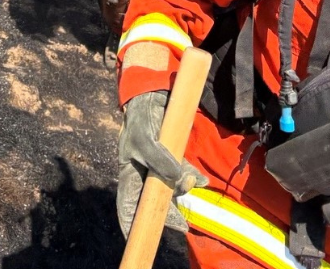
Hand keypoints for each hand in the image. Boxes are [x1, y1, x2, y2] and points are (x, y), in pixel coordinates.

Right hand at [117, 90, 208, 236]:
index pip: (127, 203)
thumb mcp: (145, 138)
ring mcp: (158, 166)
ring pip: (170, 187)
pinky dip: (192, 177)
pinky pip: (182, 173)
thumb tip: (178, 180)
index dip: (130, 222)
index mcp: (129, 172)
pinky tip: (202, 180)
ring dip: (182, 190)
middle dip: (167, 212)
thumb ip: (159, 160)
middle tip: (182, 225)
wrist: (153, 94)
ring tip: (193, 185)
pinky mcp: (171, 157)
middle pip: (153, 201)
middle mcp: (143, 173)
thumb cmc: (141, 117)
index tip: (139, 236)